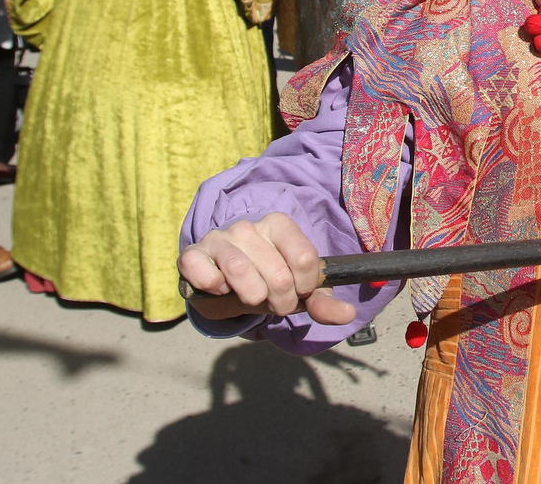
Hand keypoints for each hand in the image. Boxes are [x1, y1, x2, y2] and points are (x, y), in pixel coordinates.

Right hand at [177, 213, 355, 325]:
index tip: (299, 291)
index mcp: (280, 225)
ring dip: (252, 297)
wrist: (222, 286)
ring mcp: (220, 238)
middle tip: (275, 303)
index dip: (306, 287)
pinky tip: (221, 289)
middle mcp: (250, 226)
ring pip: (242, 271)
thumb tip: (347, 315)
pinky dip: (218, 291)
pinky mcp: (193, 255)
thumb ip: (322, 302)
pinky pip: (208, 276)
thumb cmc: (264, 282)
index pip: (306, 258)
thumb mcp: (296, 291)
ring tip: (252, 298)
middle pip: (278, 274)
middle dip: (281, 301)